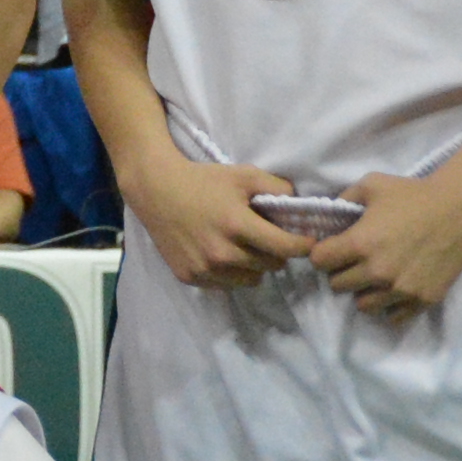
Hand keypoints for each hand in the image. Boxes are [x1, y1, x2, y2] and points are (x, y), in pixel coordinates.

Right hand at [116, 151, 314, 288]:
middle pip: (271, 266)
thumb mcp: (243, 175)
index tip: (306, 241)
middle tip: (266, 239)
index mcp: (237, 225)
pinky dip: (231, 273)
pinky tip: (221, 254)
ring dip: (254, 267)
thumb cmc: (202, 180)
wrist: (155, 189)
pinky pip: (226, 285)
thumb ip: (278, 188)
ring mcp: (204, 268)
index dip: (303, 245)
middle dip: (275, 253)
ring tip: (244, 248)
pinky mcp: (190, 277)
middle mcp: (222, 253)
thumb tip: (300, 206)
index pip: (286, 248)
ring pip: (251, 280)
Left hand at [310, 168, 461, 318]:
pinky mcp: (424, 299)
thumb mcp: (370, 184)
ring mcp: (401, 289)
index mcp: (359, 244)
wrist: (461, 207)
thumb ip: (342, 200)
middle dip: (342, 272)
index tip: (333, 249)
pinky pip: (394, 317)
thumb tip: (326, 217)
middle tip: (355, 261)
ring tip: (376, 276)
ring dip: (364, 291)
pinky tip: (394, 289)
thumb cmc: (413, 193)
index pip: (319, 262)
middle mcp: (377, 272)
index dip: (323, 253)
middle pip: (337, 286)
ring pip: (363, 305)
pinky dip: (390, 305)